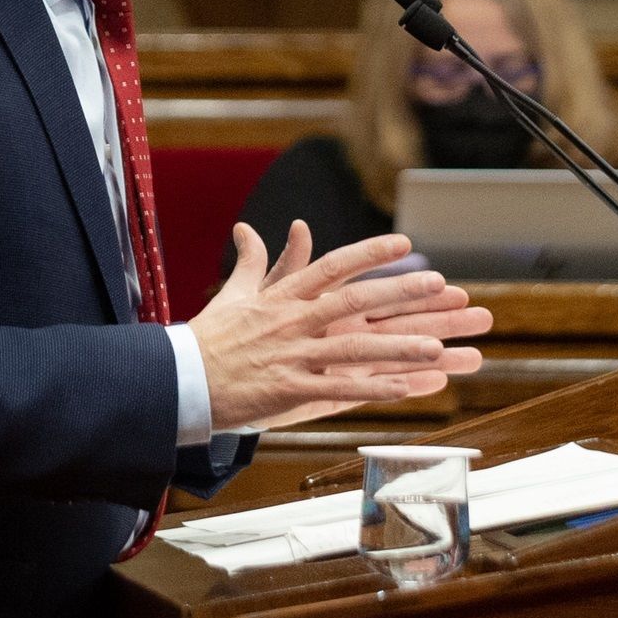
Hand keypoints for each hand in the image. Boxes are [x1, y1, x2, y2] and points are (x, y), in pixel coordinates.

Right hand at [191, 220, 494, 431]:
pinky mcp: (286, 389)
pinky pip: (336, 389)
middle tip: (439, 284)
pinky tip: (403, 390)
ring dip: (396, 348)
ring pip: (352, 348)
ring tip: (436, 347)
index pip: (331, 266)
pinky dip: (370, 389)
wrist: (178, 380)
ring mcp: (290, 355)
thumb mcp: (232, 295)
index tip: (403, 244)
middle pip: (352, 301)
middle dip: (398, 293)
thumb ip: (250, 261)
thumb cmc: (205, 339)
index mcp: (281, 297)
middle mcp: (290, 321)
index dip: (368, 253)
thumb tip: (247, 228)